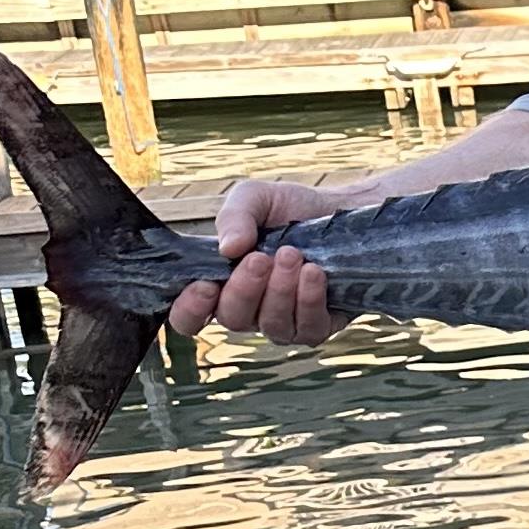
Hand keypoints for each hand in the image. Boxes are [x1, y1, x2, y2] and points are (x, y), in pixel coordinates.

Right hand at [167, 176, 360, 343]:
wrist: (340, 211)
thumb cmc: (288, 209)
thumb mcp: (254, 198)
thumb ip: (233, 217)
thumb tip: (227, 248)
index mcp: (220, 284)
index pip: (188, 317)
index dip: (190, 310)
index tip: (205, 286)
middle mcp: (249, 310)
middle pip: (233, 319)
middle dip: (245, 288)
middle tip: (261, 257)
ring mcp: (284, 322)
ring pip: (273, 326)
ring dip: (280, 290)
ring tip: (292, 255)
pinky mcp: (319, 326)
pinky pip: (309, 330)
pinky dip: (309, 300)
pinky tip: (314, 273)